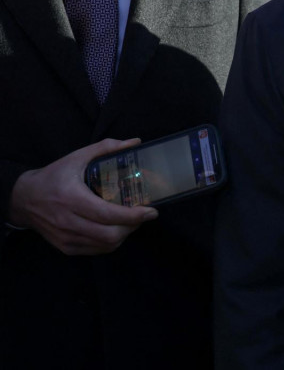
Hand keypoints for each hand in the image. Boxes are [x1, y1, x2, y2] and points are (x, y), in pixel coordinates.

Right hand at [8, 138, 157, 254]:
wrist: (24, 199)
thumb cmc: (53, 177)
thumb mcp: (76, 157)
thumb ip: (105, 148)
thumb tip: (135, 142)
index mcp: (71, 199)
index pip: (107, 214)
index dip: (132, 216)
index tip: (151, 211)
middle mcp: (68, 221)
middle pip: (109, 235)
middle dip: (132, 226)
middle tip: (143, 215)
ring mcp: (66, 237)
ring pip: (105, 245)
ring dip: (124, 235)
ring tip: (131, 221)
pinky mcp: (65, 247)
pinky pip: (96, 250)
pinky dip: (111, 242)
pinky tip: (116, 229)